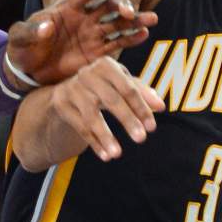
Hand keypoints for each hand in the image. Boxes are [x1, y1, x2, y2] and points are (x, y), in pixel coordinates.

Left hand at [6, 0, 156, 86]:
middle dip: (119, 6)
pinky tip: (143, 35)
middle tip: (128, 12)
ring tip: (151, 19)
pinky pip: (118, 42)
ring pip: (118, 23)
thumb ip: (31, 31)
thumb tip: (46, 27)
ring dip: (135, 20)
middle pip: (107, 6)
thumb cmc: (23, 48)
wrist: (29, 71)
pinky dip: (131, 38)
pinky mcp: (98, 53)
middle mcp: (84, 18)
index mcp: (66, 8)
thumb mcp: (20, 38)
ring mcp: (93, 34)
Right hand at [49, 56, 164, 160]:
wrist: (67, 91)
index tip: (152, 127)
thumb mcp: (121, 85)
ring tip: (117, 154)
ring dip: (106, 135)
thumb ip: (141, 93)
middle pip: (111, 99)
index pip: (128, 88)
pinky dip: (94, 142)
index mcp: (106, 65)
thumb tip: (160, 106)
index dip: (141, 107)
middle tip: (141, 139)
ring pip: (91, 115)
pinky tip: (106, 156)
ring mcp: (72, 89)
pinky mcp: (61, 105)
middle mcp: (87, 74)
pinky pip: (80, 127)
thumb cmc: (103, 87)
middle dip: (127, 120)